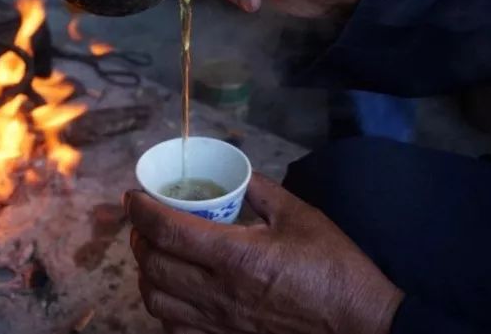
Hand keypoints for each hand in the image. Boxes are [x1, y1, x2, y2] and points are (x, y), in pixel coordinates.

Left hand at [125, 173, 402, 333]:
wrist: (358, 325)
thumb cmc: (334, 268)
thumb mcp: (300, 216)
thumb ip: (261, 191)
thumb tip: (236, 173)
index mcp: (236, 255)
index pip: (167, 231)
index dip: (140, 210)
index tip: (132, 196)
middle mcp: (219, 292)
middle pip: (153, 264)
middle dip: (139, 238)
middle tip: (144, 222)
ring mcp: (220, 321)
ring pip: (156, 300)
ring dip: (146, 273)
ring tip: (153, 254)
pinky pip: (175, 327)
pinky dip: (163, 306)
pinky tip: (172, 291)